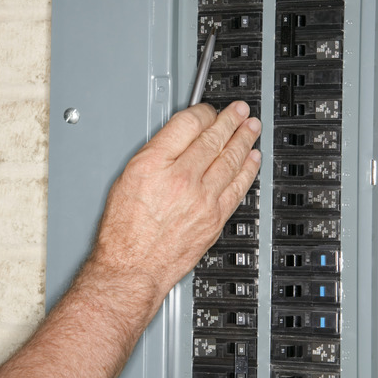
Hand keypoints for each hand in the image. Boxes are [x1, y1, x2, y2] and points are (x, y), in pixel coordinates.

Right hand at [90, 101, 261, 300]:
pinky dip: (248, 170)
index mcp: (154, 164)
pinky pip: (237, 187)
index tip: (208, 110)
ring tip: (251, 126)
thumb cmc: (123, 231)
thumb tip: (177, 140)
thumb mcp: (125, 179)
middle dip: (230, 120)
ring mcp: (202, 199)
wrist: (132, 268)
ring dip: (244, 139)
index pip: (187, 124)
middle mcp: (180, 178)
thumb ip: (154, 156)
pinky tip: (253, 158)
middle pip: (213, 138)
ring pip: (230, 160)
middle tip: (240, 109)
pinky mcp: (215, 218)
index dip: (203, 112)